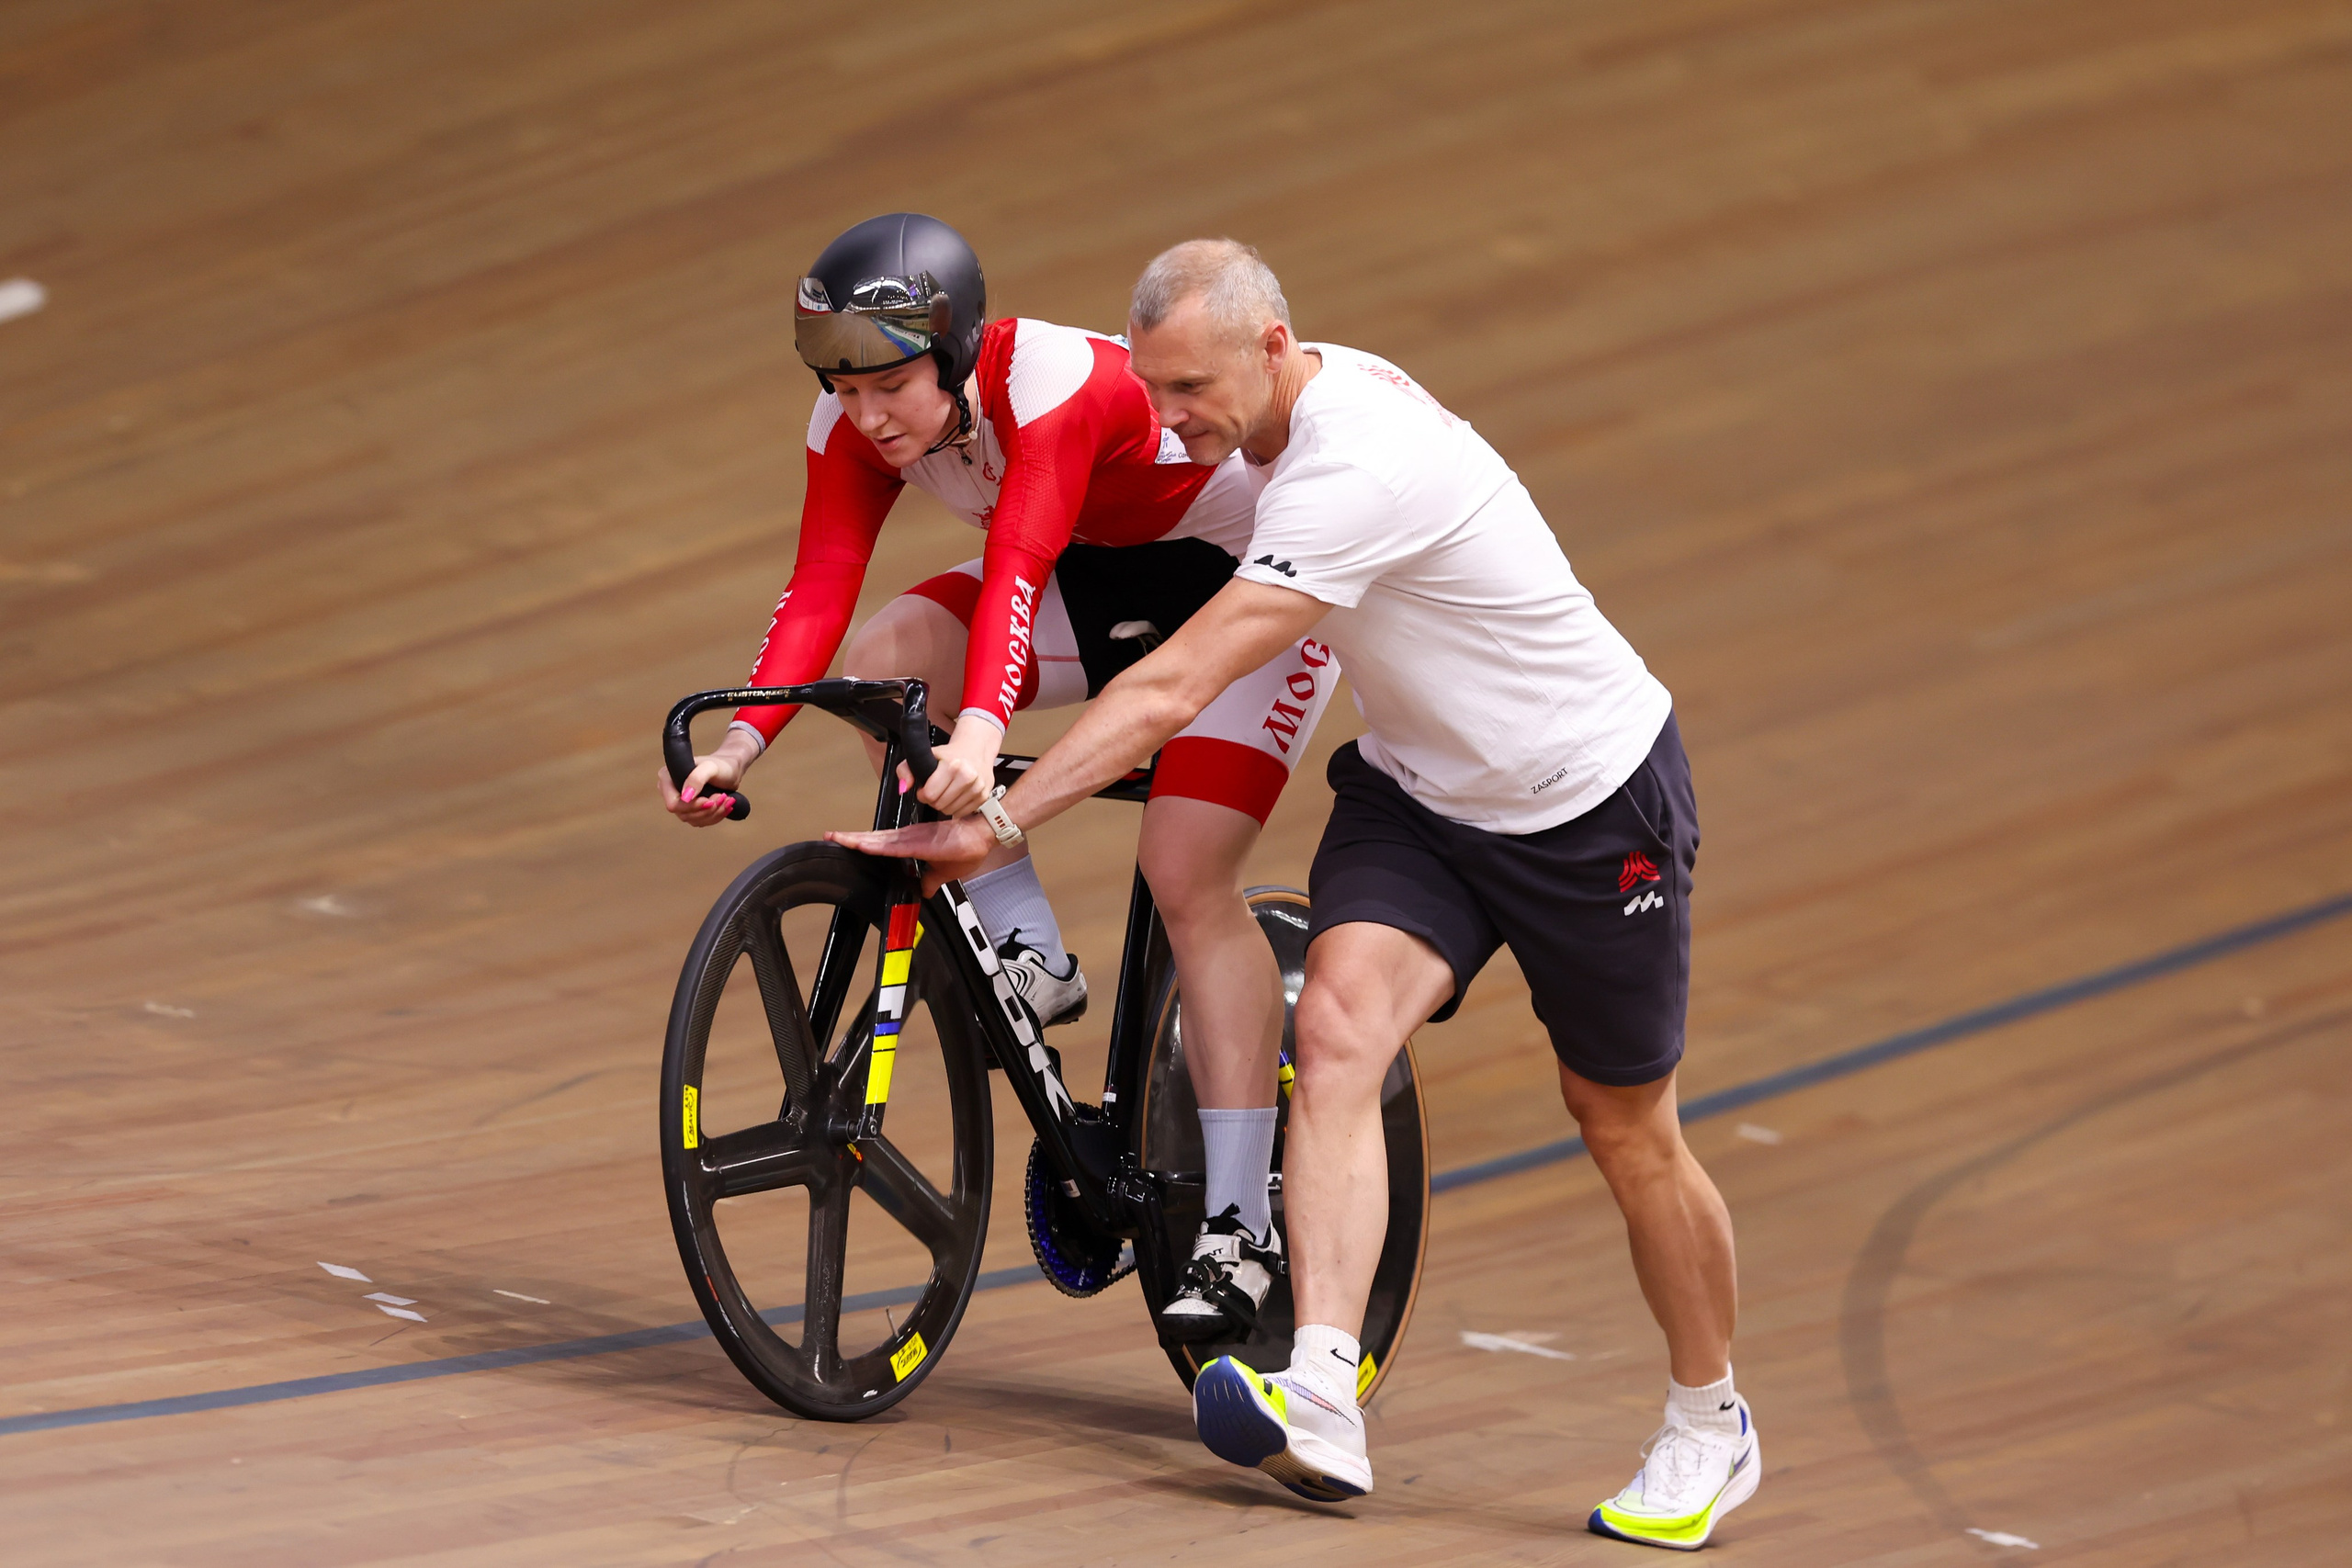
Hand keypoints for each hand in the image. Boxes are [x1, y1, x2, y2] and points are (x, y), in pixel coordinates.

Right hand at [659, 728, 761, 826]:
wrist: (730, 770)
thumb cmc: (720, 765)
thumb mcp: (710, 767)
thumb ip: (697, 778)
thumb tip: (685, 797)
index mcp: (667, 778)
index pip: (673, 804)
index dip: (691, 806)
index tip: (709, 800)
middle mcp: (669, 792)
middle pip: (684, 814)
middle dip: (706, 809)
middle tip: (723, 797)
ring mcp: (680, 803)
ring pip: (694, 820)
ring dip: (714, 813)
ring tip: (726, 799)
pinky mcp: (691, 811)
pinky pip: (701, 822)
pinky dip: (716, 816)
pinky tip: (725, 805)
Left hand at [828, 816, 994, 894]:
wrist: (983, 836)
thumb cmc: (967, 849)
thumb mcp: (943, 873)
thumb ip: (930, 881)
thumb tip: (923, 891)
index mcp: (912, 844)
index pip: (881, 844)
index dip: (863, 843)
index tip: (844, 841)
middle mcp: (907, 838)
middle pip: (873, 840)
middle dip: (851, 839)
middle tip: (830, 836)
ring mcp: (911, 839)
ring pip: (878, 840)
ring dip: (857, 840)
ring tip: (837, 838)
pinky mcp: (918, 842)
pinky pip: (892, 846)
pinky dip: (875, 845)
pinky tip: (861, 845)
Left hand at [906, 714, 1002, 818]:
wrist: (976, 749)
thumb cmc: (950, 754)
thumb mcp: (925, 755)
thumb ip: (906, 769)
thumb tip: (904, 788)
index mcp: (953, 766)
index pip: (930, 795)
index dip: (922, 794)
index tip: (924, 788)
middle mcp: (968, 776)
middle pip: (939, 805)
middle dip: (933, 800)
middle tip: (936, 789)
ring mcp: (978, 788)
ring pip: (950, 811)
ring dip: (944, 804)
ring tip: (946, 791)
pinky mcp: (984, 796)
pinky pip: (962, 813)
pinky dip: (956, 807)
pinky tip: (956, 795)